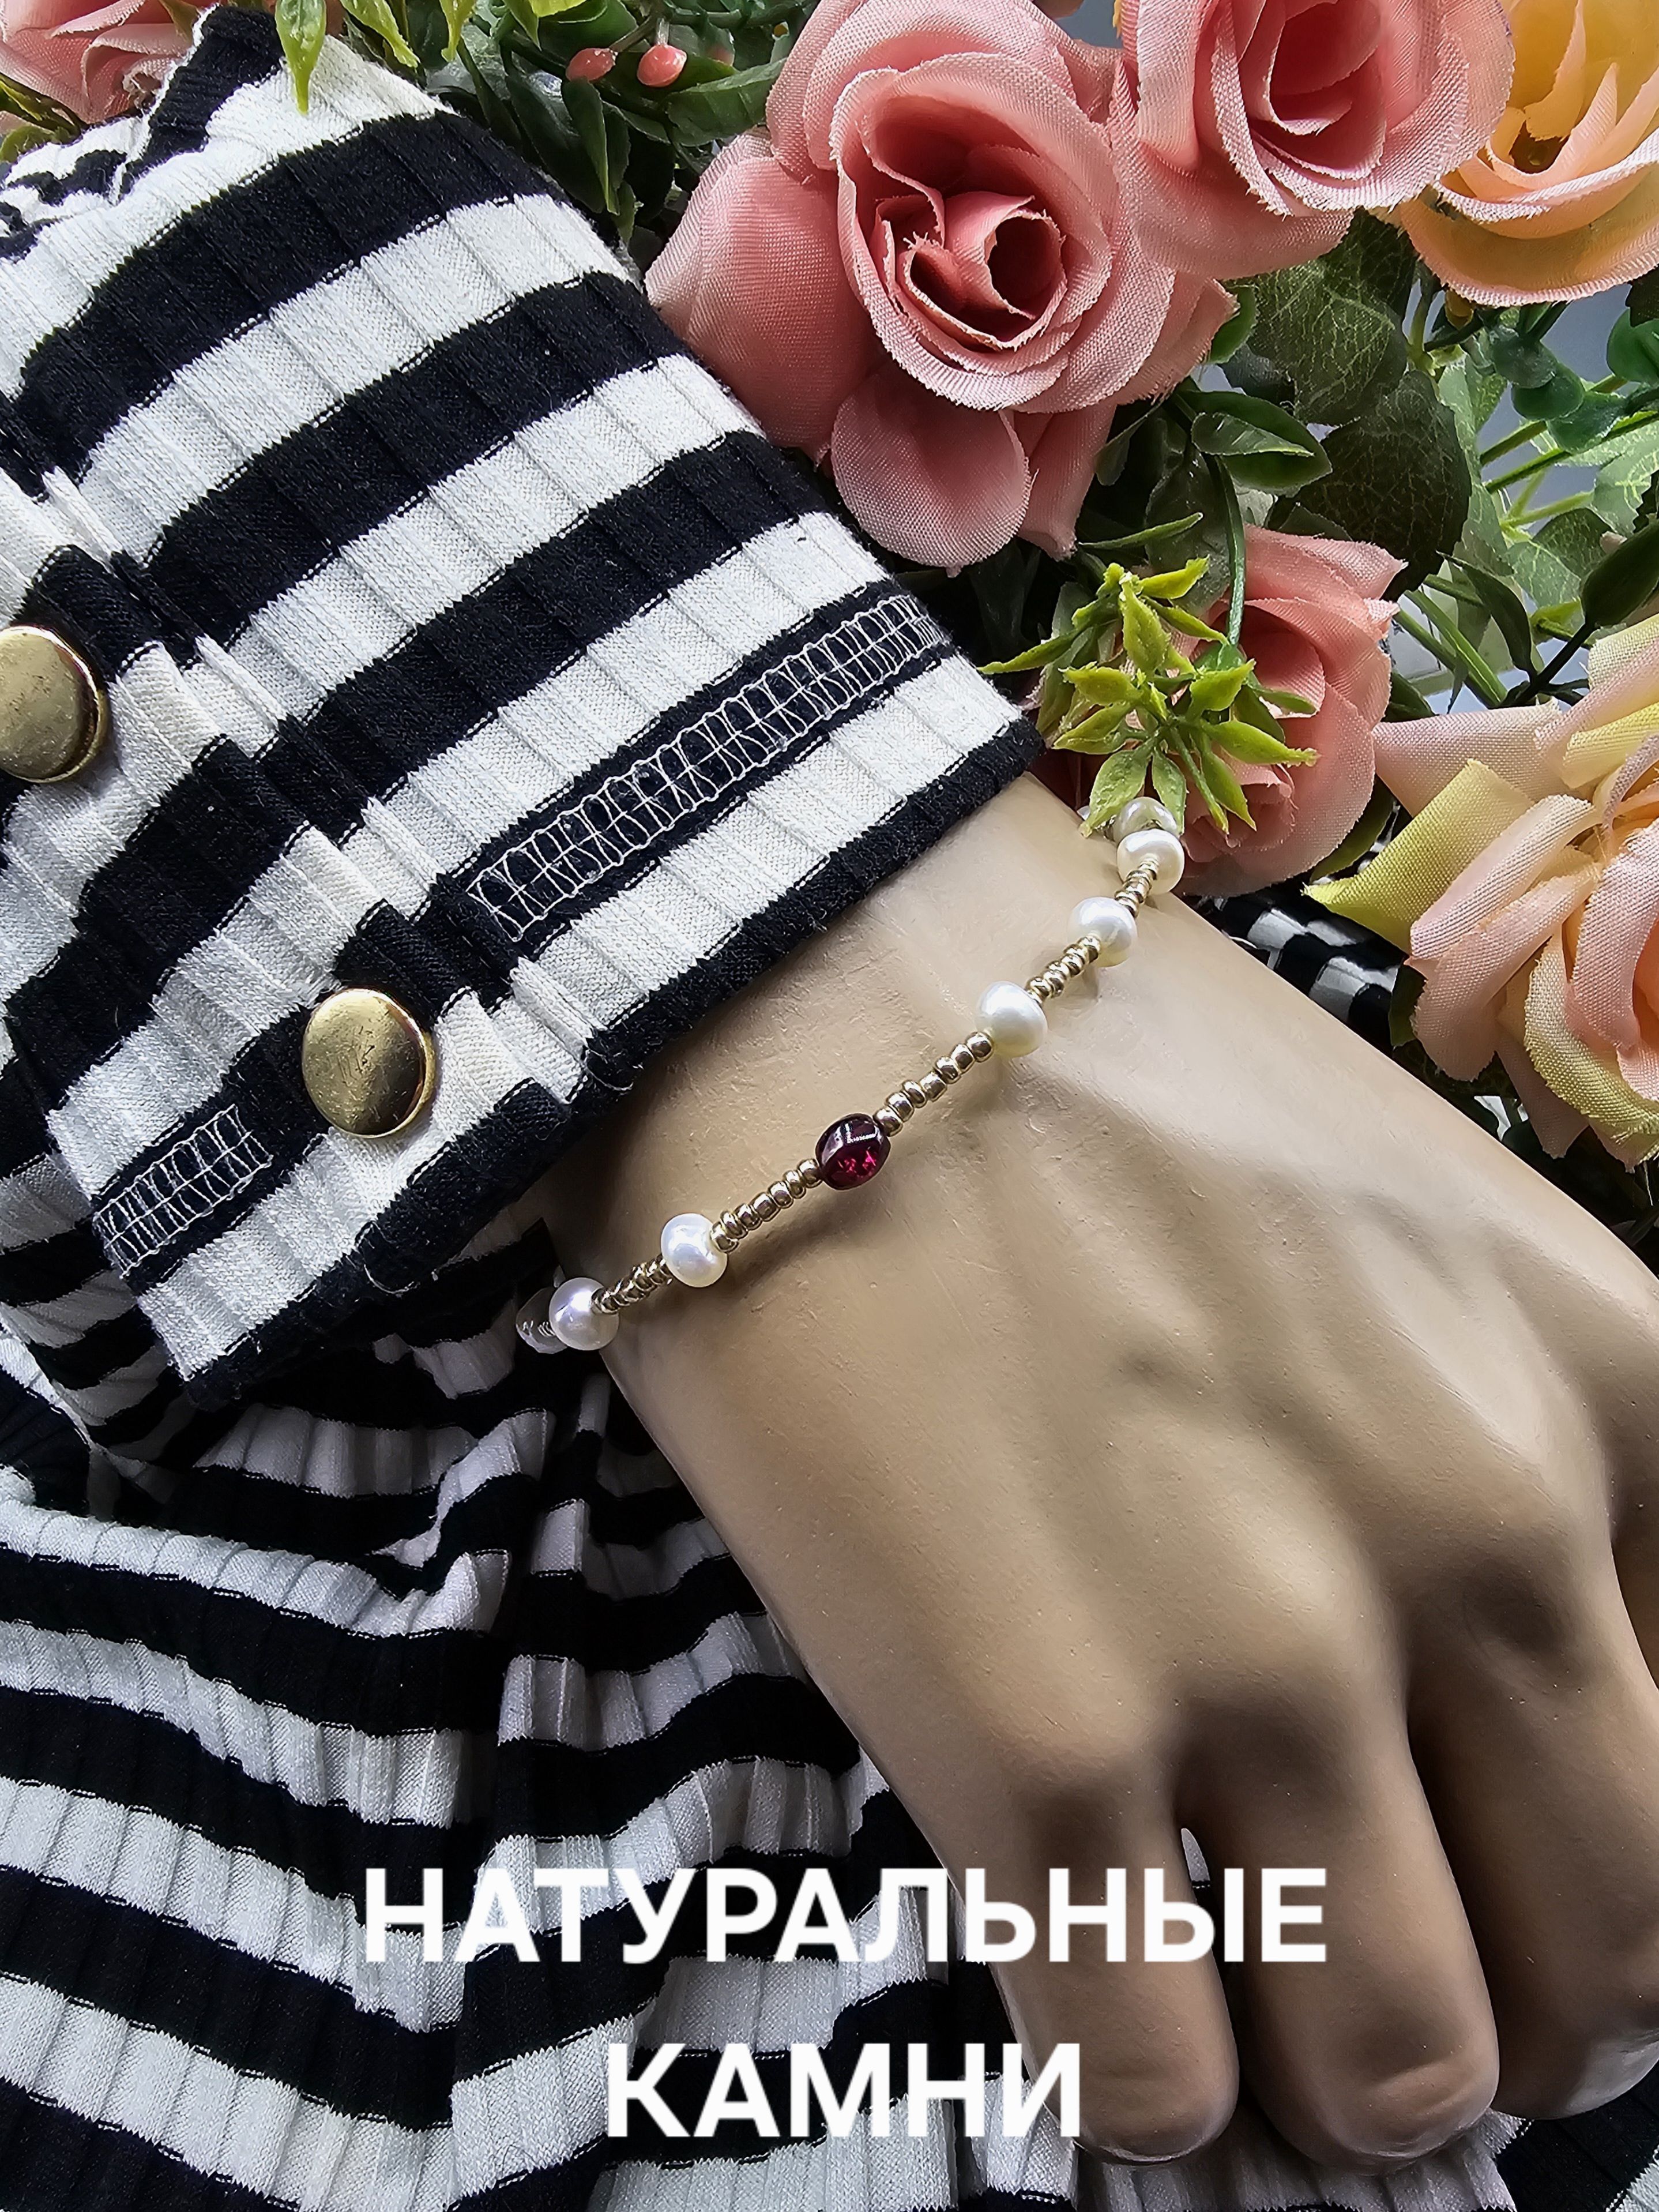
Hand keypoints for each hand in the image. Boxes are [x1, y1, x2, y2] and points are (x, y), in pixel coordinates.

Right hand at [546, 774, 1658, 2166]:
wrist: (818, 986)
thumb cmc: (1104, 1093)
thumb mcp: (1429, 1236)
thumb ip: (1543, 1464)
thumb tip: (1529, 1730)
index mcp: (1611, 1394)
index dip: (1611, 1875)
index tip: (1506, 1870)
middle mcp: (1480, 1531)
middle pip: (1609, 1968)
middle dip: (1511, 2012)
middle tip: (1391, 1960)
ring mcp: (1260, 1650)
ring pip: (1401, 2072)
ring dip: (1332, 2071)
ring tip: (1245, 2001)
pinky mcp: (1033, 1740)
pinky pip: (1154, 2080)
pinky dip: (1148, 2085)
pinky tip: (1099, 1984)